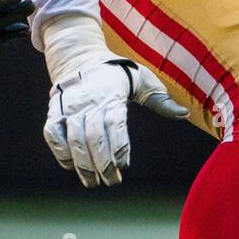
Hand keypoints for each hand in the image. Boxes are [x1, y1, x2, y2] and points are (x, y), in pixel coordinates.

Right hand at [44, 57, 188, 187]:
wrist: (79, 56)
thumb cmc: (117, 72)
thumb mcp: (143, 79)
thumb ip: (160, 100)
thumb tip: (185, 114)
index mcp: (112, 94)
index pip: (114, 123)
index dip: (118, 146)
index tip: (124, 164)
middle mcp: (89, 101)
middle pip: (93, 136)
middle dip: (102, 163)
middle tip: (112, 181)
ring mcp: (69, 106)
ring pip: (73, 138)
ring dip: (82, 164)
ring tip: (92, 182)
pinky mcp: (55, 110)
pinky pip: (52, 133)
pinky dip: (59, 151)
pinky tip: (70, 166)